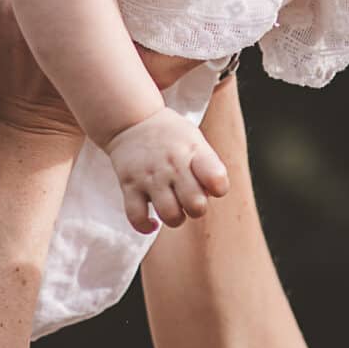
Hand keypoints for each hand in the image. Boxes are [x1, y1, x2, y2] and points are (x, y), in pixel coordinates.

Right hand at [106, 107, 230, 232]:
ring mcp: (150, 176)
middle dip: (197, 209)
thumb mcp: (195, 140)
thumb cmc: (171, 137)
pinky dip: (145, 226)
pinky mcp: (129, 186)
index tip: (213, 186)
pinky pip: (136, 217)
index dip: (219, 188)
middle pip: (195, 204)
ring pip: (169, 214)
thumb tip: (210, 197)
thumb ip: (208, 167)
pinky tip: (152, 222)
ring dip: (175, 219)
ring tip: (174, 210)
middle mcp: (172, 165)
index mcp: (194, 152)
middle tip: (191, 201)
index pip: (216, 178)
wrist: (132, 121)